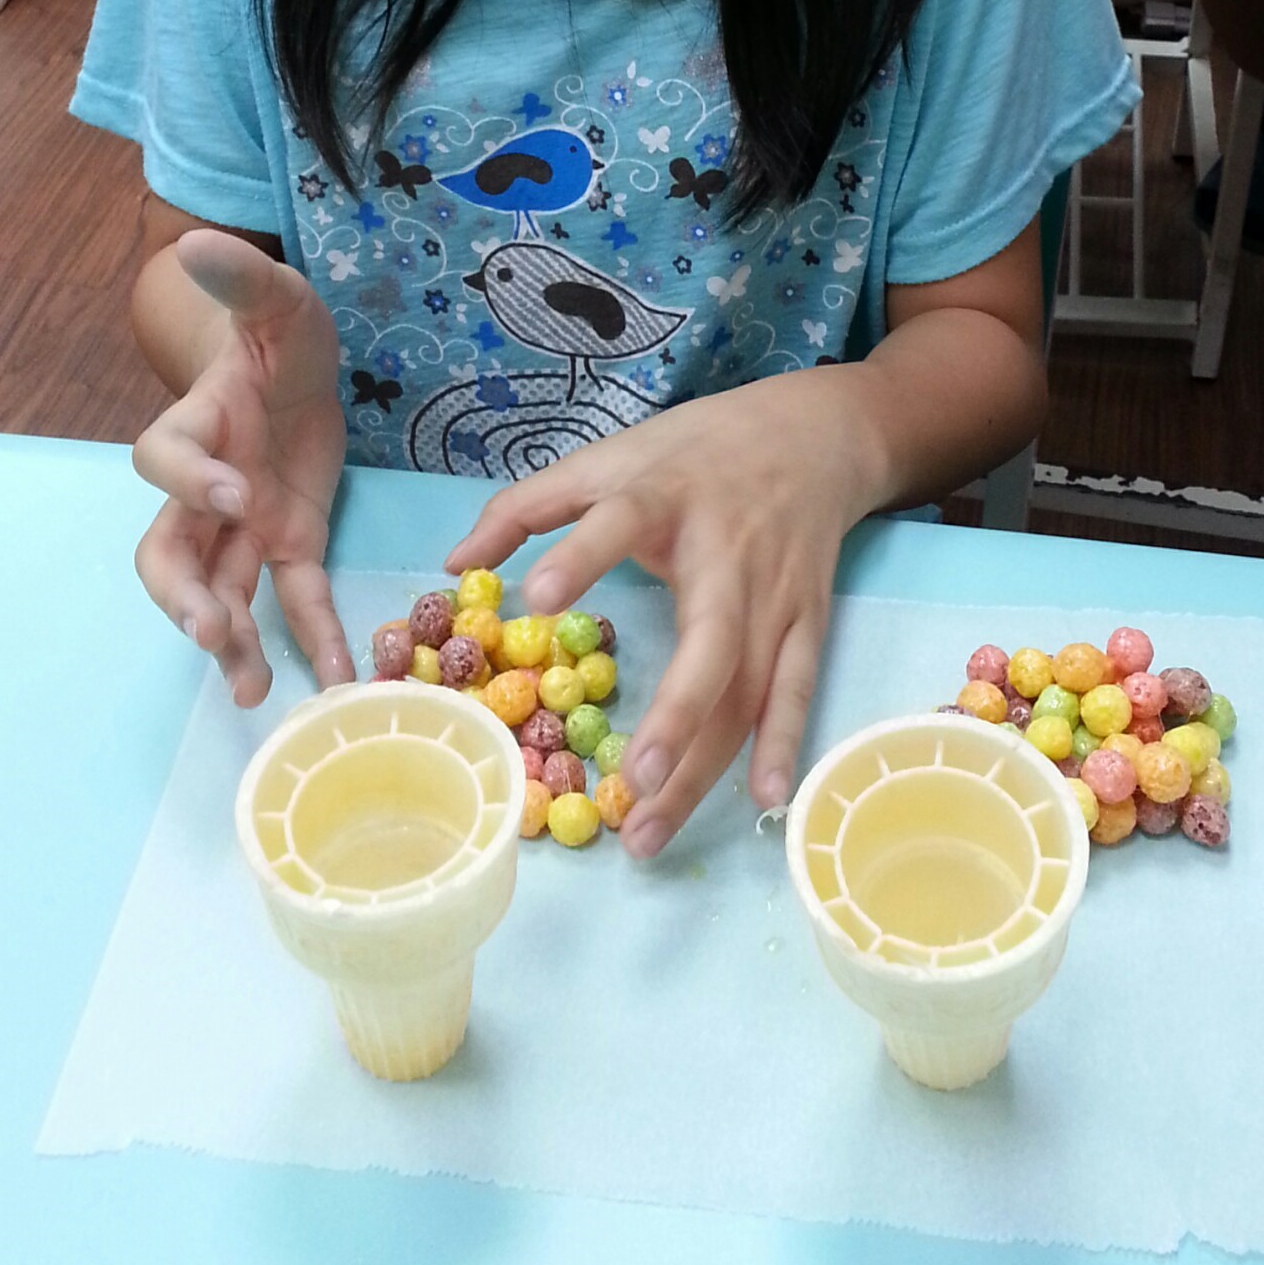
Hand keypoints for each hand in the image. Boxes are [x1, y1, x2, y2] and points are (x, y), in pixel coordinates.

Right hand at [132, 231, 350, 705]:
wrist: (302, 365)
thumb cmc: (280, 331)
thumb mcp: (277, 298)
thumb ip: (243, 278)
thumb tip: (196, 242)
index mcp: (196, 424)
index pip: (163, 456)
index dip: (188, 481)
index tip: (230, 494)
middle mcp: (208, 487)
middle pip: (169, 550)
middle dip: (181, 595)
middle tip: (208, 630)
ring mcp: (245, 523)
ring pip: (220, 590)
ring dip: (230, 640)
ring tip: (251, 689)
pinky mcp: (292, 543)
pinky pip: (294, 598)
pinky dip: (311, 639)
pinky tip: (336, 677)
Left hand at [445, 370, 885, 857]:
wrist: (811, 436)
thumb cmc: (693, 453)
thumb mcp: (609, 458)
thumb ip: (528, 505)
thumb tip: (452, 564)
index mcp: (666, 499)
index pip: (622, 522)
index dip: (583, 556)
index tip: (538, 598)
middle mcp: (729, 555)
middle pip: (711, 641)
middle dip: (676, 713)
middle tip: (630, 777)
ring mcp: (775, 597)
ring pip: (748, 689)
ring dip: (704, 763)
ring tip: (649, 828)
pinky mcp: (807, 623)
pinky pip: (795, 691)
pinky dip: (782, 744)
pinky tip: (762, 800)